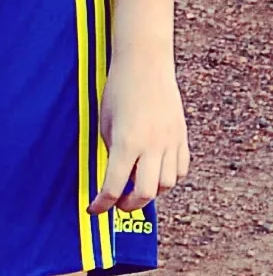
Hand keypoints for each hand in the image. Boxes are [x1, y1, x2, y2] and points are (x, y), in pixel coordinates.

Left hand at [95, 47, 188, 209]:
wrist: (144, 66)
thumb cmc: (117, 92)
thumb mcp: (105, 125)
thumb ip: (113, 152)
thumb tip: (116, 176)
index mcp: (126, 143)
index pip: (113, 186)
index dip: (102, 204)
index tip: (93, 209)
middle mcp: (152, 145)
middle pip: (146, 193)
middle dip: (129, 205)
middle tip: (117, 204)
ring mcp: (171, 141)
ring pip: (167, 184)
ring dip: (151, 192)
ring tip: (135, 187)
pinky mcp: (182, 136)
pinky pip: (181, 169)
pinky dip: (168, 178)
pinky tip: (155, 174)